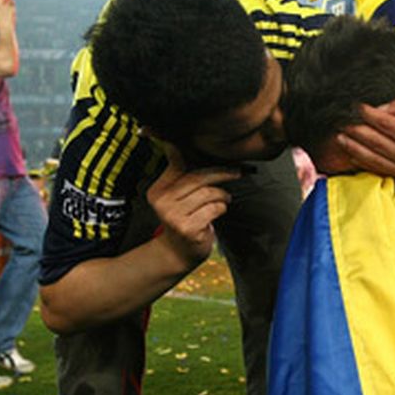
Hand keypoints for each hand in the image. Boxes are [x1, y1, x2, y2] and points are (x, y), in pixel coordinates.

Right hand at [145, 145, 239, 268]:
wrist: (178, 253)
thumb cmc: (184, 218)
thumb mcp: (177, 196)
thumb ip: (182, 174)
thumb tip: (180, 143)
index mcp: (158, 190)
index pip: (176, 163)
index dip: (190, 151)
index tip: (209, 141)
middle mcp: (161, 202)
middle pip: (197, 177)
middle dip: (221, 173)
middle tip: (237, 172)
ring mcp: (173, 216)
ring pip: (208, 193)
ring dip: (222, 195)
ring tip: (224, 200)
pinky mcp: (187, 228)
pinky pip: (213, 208)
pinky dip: (221, 208)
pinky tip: (218, 213)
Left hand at [337, 96, 394, 189]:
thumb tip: (379, 110)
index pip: (386, 125)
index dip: (369, 114)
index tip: (356, 106)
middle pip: (377, 144)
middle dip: (356, 132)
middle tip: (341, 122)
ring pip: (376, 162)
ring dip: (355, 150)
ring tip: (340, 139)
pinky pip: (384, 173)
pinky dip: (367, 164)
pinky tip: (355, 155)